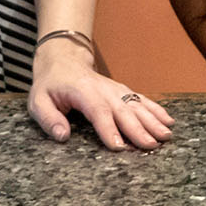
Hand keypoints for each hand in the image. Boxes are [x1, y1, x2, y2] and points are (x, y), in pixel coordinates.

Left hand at [27, 39, 173, 150]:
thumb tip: (63, 136)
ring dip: (152, 120)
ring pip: (136, 104)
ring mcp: (116, 89)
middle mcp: (104, 89)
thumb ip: (49, 118)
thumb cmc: (50, 85)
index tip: (119, 146)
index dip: (109, 128)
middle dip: (138, 128)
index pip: (98, 111)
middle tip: (151, 145)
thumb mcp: (37, 101)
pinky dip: (156, 110)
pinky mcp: (122, 91)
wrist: (64, 60)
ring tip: (166, 135)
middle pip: (123, 110)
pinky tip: (168, 120)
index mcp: (82, 91)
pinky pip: (141, 100)